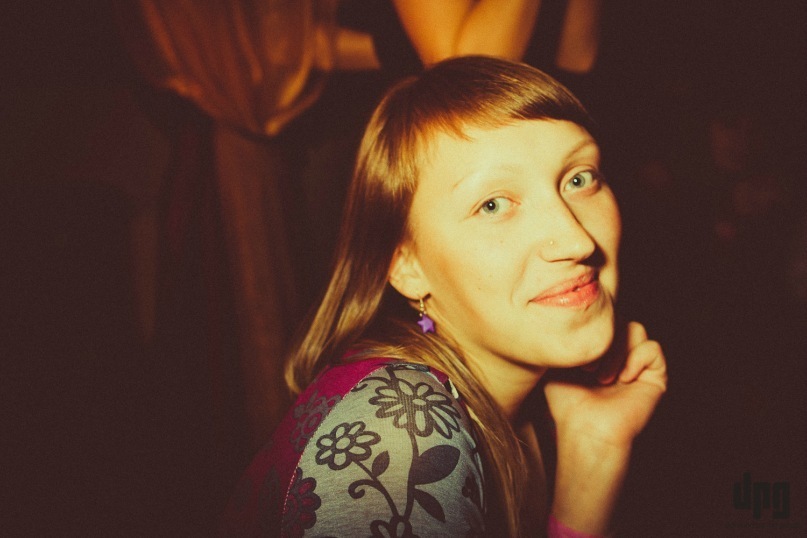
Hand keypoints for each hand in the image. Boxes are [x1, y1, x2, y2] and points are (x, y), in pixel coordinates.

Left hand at [544, 321, 666, 448]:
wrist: (584, 427)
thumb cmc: (567, 401)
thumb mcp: (555, 362)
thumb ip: (560, 337)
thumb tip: (559, 315)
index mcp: (599, 348)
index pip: (602, 316)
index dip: (591, 328)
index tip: (575, 357)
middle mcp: (620, 353)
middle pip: (619, 318)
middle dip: (602, 340)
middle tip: (587, 369)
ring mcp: (637, 364)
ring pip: (636, 329)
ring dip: (617, 350)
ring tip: (602, 377)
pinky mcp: (654, 377)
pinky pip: (652, 349)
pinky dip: (636, 360)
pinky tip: (623, 379)